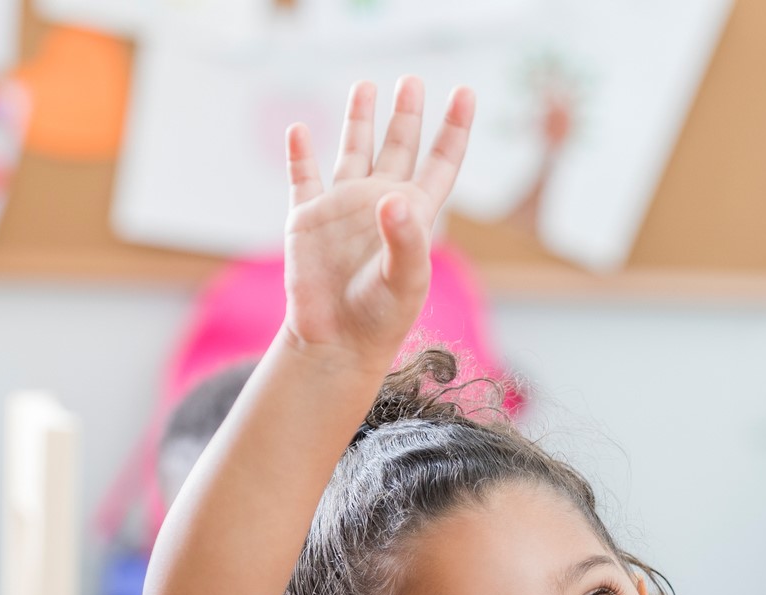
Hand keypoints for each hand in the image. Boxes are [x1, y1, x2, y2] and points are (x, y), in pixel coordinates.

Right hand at [283, 76, 473, 369]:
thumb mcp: (405, 280)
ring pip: (353, 150)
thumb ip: (406, 239)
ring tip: (365, 85)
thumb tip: (393, 197)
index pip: (440, 162)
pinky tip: (299, 130)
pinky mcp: (307, 220)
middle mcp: (380, 204)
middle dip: (407, 114)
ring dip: (358, 119)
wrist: (336, 343)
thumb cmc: (380, 318)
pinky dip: (299, 153)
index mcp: (413, 215)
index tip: (466, 93)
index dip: (454, 128)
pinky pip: (302, 177)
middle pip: (399, 147)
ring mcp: (343, 209)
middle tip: (413, 80)